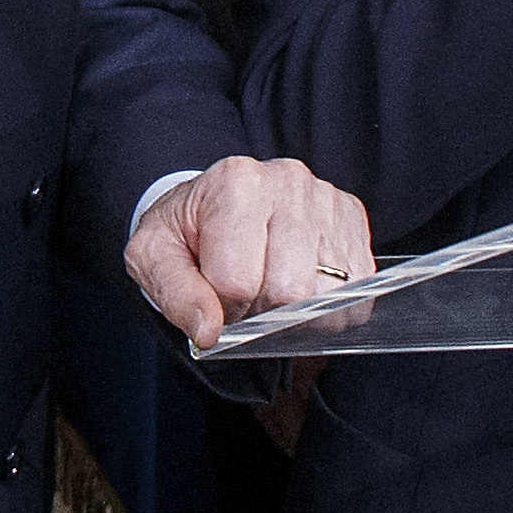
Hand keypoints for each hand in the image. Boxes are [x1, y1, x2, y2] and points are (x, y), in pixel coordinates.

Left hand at [124, 156, 373, 350]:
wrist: (210, 203)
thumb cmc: (184, 233)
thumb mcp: (153, 258)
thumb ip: (175, 294)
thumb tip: (209, 331)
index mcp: (236, 182)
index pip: (238, 280)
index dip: (221, 306)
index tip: (213, 293)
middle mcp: (288, 181)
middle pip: (290, 289)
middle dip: (263, 309)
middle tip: (244, 293)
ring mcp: (326, 198)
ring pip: (330, 292)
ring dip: (298, 310)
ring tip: (272, 287)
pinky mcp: (352, 217)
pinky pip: (359, 287)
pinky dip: (330, 304)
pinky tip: (303, 284)